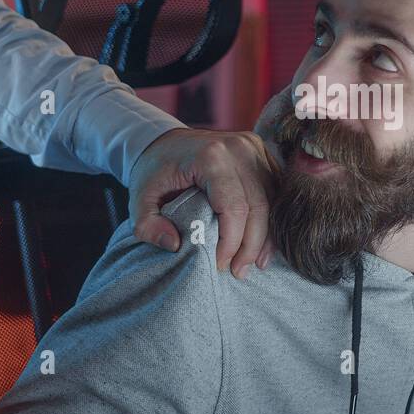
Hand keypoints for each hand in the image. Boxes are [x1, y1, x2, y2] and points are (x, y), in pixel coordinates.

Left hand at [128, 128, 278, 278]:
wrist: (164, 141)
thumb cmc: (154, 171)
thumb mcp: (138, 199)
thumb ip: (148, 226)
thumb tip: (175, 245)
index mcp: (211, 156)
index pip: (233, 208)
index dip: (230, 242)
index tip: (218, 264)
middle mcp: (238, 148)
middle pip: (259, 206)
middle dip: (251, 245)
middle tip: (238, 271)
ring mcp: (253, 147)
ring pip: (272, 199)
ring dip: (266, 236)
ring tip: (254, 263)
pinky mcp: (261, 152)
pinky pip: (275, 190)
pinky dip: (271, 219)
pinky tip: (262, 244)